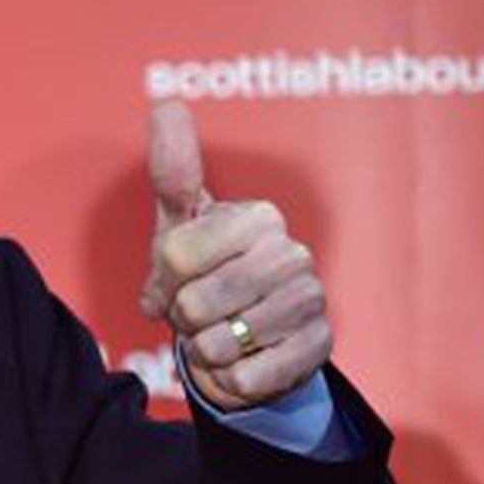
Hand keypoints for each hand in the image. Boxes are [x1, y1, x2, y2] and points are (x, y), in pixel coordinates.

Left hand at [138, 101, 330, 410]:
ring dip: (206, 351)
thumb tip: (168, 104)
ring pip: (219, 344)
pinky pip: (247, 378)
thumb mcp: (180, 227)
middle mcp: (292, 253)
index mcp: (257, 218)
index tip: (177, 279)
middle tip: (201, 312)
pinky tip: (245, 361)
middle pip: (194, 303)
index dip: (163, 281)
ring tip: (224, 333)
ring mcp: (312, 301)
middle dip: (184, 319)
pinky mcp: (319, 349)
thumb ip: (173, 170)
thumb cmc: (207, 276)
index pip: (175, 256)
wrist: (249, 342)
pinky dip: (230, 380)